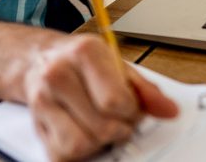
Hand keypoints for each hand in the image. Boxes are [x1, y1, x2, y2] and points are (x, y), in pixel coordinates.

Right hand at [24, 35, 177, 160]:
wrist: (38, 59)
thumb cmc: (81, 61)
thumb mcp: (115, 64)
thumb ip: (145, 89)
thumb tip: (169, 110)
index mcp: (85, 53)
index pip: (114, 100)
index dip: (131, 113)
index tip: (132, 110)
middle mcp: (59, 74)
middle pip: (100, 126)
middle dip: (119, 130)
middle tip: (120, 121)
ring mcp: (43, 99)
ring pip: (79, 145)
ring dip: (97, 143)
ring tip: (101, 128)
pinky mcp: (35, 123)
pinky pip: (60, 155)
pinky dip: (77, 153)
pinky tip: (83, 133)